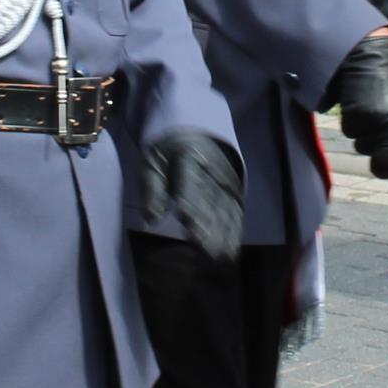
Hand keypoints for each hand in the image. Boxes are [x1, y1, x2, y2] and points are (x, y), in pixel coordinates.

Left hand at [140, 131, 244, 264]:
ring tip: (221, 258)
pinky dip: (234, 232)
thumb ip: (151, 189)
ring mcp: (226, 181)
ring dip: (225, 234)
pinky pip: (236, 212)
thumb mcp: (152, 161)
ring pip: (226, 210)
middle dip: (210, 228)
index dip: (191, 205)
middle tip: (208, 253)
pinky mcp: (235, 190)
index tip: (189, 226)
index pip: (190, 185)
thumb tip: (151, 219)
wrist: (197, 129)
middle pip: (211, 202)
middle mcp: (212, 171)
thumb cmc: (166, 149)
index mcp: (188, 158)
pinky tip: (232, 251)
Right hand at [325, 30, 387, 207]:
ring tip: (371, 110)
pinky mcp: (356, 116)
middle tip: (379, 149)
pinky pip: (351, 132)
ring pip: (364, 148)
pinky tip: (359, 104)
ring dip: (365, 135)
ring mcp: (376, 122)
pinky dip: (352, 122)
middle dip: (380, 163)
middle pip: (384, 166)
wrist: (369, 53)